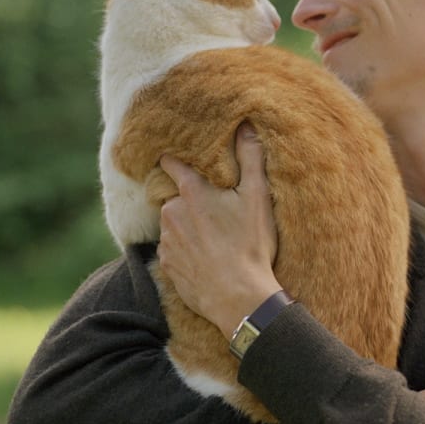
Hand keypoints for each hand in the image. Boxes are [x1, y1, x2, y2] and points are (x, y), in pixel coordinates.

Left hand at [157, 123, 280, 336]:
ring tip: (215, 239)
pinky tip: (207, 258)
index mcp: (191, 192)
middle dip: (191, 200)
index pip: (172, 163)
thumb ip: (250, 158)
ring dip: (188, 226)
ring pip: (174, 224)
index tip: (179, 155)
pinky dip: (186, 250)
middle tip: (217, 211)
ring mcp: (167, 241)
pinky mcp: (167, 266)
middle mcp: (172, 213)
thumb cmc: (250, 246)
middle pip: (176, 197)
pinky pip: (173, 250)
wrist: (239, 298)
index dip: (176, 158)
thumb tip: (246, 124)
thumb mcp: (257, 197)